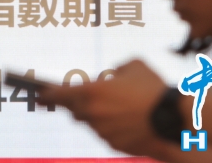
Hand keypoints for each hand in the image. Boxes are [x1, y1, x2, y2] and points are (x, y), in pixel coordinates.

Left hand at [38, 59, 169, 156]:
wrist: (173, 119)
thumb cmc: (153, 88)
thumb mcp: (134, 65)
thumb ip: (117, 68)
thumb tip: (112, 74)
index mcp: (93, 91)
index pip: (60, 94)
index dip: (47, 95)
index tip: (38, 95)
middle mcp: (93, 113)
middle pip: (74, 111)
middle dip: (77, 105)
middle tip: (87, 100)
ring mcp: (102, 131)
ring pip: (91, 123)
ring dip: (97, 116)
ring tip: (120, 108)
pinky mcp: (113, 145)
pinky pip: (105, 135)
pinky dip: (111, 128)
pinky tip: (128, 121)